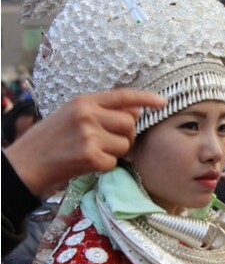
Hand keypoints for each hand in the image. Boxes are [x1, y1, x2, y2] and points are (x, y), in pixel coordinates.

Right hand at [4, 89, 165, 197]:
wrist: (23, 165)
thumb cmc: (48, 141)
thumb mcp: (71, 116)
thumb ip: (101, 112)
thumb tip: (136, 112)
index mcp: (83, 101)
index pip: (122, 96)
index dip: (146, 99)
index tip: (163, 102)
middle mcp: (87, 114)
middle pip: (130, 124)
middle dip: (125, 137)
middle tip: (108, 144)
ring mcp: (89, 135)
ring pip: (125, 145)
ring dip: (114, 153)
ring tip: (91, 153)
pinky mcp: (90, 156)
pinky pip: (114, 163)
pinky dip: (105, 167)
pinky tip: (86, 164)